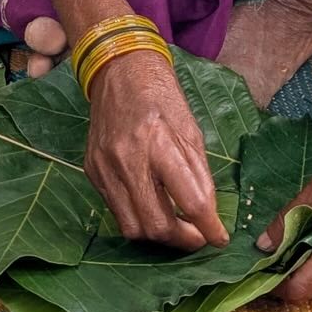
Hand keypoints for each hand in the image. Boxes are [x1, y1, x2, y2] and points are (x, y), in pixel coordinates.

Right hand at [85, 52, 230, 251]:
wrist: (119, 71)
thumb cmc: (161, 96)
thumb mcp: (191, 130)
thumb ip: (199, 175)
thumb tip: (208, 215)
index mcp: (160, 143)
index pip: (190, 202)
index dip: (209, 228)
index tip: (219, 238)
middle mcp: (128, 159)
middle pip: (157, 225)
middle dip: (183, 240)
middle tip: (197, 236)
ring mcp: (105, 167)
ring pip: (132, 227)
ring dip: (158, 235)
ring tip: (175, 226)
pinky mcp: (92, 171)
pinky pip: (115, 210)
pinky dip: (137, 216)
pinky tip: (151, 205)